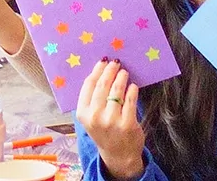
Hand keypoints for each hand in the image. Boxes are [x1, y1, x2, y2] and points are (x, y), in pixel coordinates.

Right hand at [77, 59, 144, 179]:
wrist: (118, 155)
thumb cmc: (104, 131)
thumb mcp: (91, 118)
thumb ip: (92, 99)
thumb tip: (100, 71)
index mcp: (83, 113)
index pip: (89, 85)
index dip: (97, 71)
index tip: (102, 62)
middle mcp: (95, 117)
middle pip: (102, 86)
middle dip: (110, 71)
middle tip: (116, 63)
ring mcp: (112, 121)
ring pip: (117, 91)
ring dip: (121, 78)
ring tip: (124, 73)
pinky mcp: (128, 124)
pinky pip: (130, 100)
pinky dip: (132, 90)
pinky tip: (133, 86)